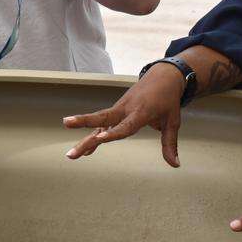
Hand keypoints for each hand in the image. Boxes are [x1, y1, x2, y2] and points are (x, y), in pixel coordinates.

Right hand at [63, 63, 185, 166]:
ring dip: (84, 135)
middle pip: (103, 117)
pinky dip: (93, 136)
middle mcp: (126, 108)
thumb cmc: (168, 99)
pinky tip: (85, 151)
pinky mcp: (117, 110)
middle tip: (66, 126)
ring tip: (70, 154)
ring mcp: (119, 108)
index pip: (126, 125)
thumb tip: (175, 165)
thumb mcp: (173, 121)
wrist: (163, 76)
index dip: (113, 132)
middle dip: (84, 122)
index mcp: (141, 111)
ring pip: (98, 121)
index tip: (99, 138)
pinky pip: (102, 124)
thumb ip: (169, 143)